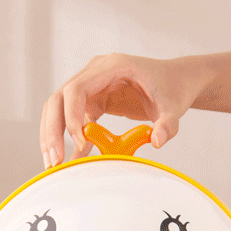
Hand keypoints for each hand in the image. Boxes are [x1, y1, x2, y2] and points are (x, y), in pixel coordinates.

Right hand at [39, 53, 204, 166]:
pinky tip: (70, 160)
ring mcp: (91, 85)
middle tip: (54, 160)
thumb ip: (167, 124)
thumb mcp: (174, 107)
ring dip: (53, 135)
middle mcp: (96, 72)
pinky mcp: (92, 99)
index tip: (80, 142)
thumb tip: (156, 142)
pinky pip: (71, 117)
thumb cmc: (173, 88)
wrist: (177, 81)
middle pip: (59, 98)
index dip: (72, 115)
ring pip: (59, 108)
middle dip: (53, 130)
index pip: (77, 88)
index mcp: (113, 66)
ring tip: (54, 163)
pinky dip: (67, 137)